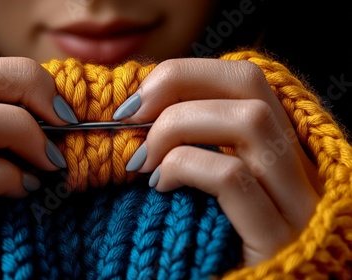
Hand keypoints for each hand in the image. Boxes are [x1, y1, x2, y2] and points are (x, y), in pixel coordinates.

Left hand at [116, 58, 320, 265]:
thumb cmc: (205, 238)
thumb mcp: (198, 182)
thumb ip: (186, 143)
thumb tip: (136, 111)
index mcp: (274, 146)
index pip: (241, 77)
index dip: (184, 73)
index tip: (136, 99)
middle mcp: (294, 165)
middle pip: (249, 82)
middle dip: (178, 83)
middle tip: (131, 115)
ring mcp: (293, 202)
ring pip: (248, 120)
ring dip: (177, 126)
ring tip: (142, 160)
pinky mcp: (276, 238)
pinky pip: (233, 176)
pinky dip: (184, 167)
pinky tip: (158, 185)